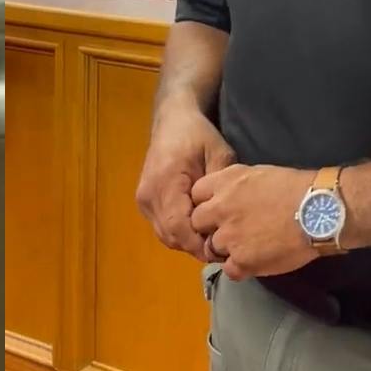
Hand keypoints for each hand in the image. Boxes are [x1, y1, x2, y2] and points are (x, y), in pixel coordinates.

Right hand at [135, 102, 237, 261]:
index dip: (200, 244)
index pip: (178, 227)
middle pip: (171, 236)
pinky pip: (161, 227)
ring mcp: (143, 199)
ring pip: (165, 235)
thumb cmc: (198, 136)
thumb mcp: (219, 155)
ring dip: (188, 241)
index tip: (225, 249)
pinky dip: (179, 233)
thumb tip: (226, 221)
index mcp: (165, 182)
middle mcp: (149, 194)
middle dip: (196, 247)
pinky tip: (198, 226)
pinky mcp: (144, 201)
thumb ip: (221, 188)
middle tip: (224, 247)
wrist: (173, 121)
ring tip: (212, 237)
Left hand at [191, 164, 319, 280]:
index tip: (217, 210)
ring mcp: (228, 237)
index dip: (206, 204)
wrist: (319, 211)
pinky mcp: (242, 260)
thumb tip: (225, 195)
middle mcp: (219, 209)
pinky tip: (254, 262)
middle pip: (197, 223)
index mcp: (222, 184)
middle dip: (210, 227)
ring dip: (225, 249)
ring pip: (212, 248)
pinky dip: (239, 268)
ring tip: (247, 247)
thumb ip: (233, 185)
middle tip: (230, 230)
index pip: (195, 195)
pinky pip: (229, 270)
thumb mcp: (256, 173)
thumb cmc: (295, 187)